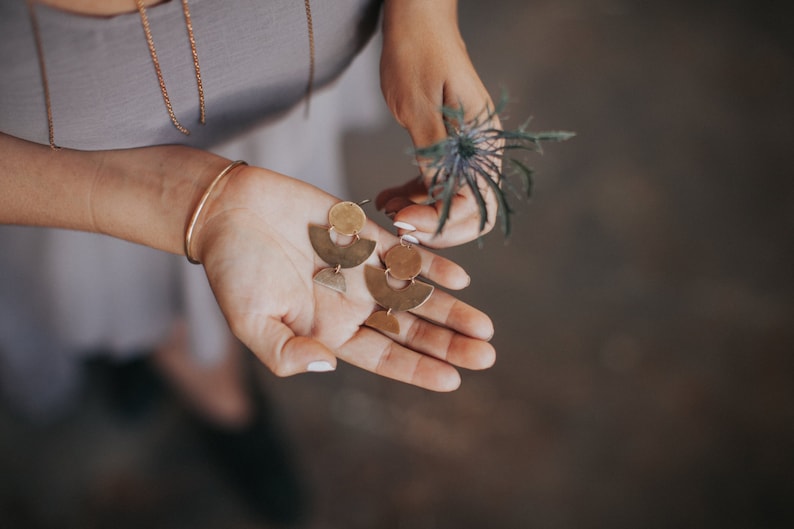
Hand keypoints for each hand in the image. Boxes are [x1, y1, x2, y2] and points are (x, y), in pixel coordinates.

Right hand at [192, 165, 494, 390]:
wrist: (226, 210)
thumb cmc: (232, 270)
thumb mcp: (250, 323)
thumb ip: (285, 352)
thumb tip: (325, 366)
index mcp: (328, 330)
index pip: (383, 357)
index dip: (417, 370)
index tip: (453, 381)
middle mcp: (352, 303)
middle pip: (410, 329)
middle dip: (447, 344)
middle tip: (487, 356)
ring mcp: (362, 269)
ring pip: (416, 294)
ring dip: (451, 309)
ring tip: (485, 328)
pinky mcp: (365, 235)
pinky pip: (405, 252)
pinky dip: (432, 264)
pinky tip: (461, 278)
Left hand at [378, 0, 500, 247]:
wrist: (416, 21)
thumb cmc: (418, 54)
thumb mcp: (419, 109)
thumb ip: (433, 158)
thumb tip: (438, 201)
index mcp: (484, 142)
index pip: (476, 203)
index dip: (441, 221)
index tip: (405, 222)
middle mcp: (482, 151)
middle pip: (470, 210)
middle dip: (434, 225)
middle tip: (398, 227)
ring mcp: (467, 150)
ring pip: (451, 200)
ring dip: (419, 211)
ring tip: (385, 208)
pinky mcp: (449, 147)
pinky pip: (437, 183)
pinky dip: (414, 195)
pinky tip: (389, 196)